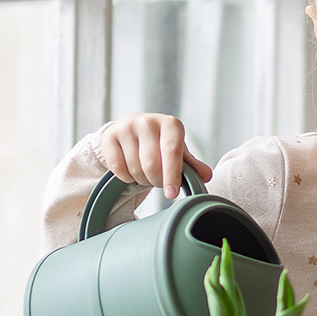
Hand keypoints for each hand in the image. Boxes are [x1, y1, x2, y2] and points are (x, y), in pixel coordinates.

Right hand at [95, 114, 212, 197]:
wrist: (133, 130)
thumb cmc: (161, 144)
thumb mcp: (179, 151)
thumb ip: (192, 165)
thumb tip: (206, 176)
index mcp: (170, 124)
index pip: (172, 152)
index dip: (172, 176)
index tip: (171, 194)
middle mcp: (148, 121)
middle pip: (152, 165)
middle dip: (156, 181)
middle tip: (158, 182)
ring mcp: (127, 127)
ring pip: (135, 168)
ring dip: (141, 180)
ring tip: (145, 175)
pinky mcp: (110, 136)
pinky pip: (118, 168)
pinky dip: (126, 177)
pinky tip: (131, 171)